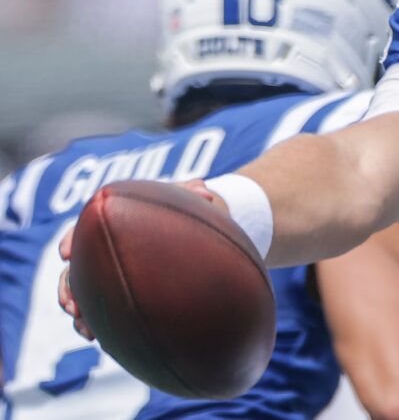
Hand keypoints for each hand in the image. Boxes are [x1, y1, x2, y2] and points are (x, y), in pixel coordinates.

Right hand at [57, 180, 228, 340]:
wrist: (197, 238)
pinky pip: (97, 312)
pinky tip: (96, 337)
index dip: (71, 241)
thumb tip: (202, 189)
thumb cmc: (186, 215)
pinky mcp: (117, 295)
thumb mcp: (187, 204)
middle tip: (72, 306)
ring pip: (81, 295)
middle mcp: (104, 251)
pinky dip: (92, 324)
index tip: (66, 253)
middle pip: (74, 270)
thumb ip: (190, 194)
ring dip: (78, 311)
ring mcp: (108, 275)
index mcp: (112, 224)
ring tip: (85, 330)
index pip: (82, 231)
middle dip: (68, 289)